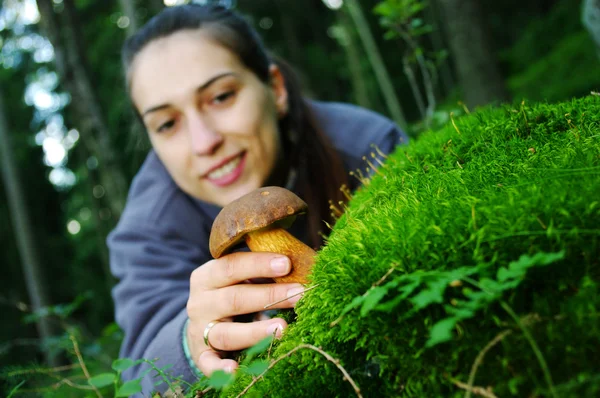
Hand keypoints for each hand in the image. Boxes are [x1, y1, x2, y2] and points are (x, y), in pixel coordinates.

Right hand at [186, 252, 303, 375]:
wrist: (202, 322)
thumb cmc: (230, 292)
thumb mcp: (237, 277)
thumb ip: (259, 272)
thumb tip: (299, 264)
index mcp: (207, 276)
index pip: (232, 266)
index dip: (259, 264)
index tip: (286, 264)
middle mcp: (200, 303)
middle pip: (235, 299)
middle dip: (269, 296)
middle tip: (299, 293)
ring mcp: (199, 330)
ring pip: (227, 333)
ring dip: (255, 332)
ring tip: (282, 328)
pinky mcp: (201, 355)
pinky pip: (209, 363)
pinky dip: (220, 368)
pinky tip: (236, 371)